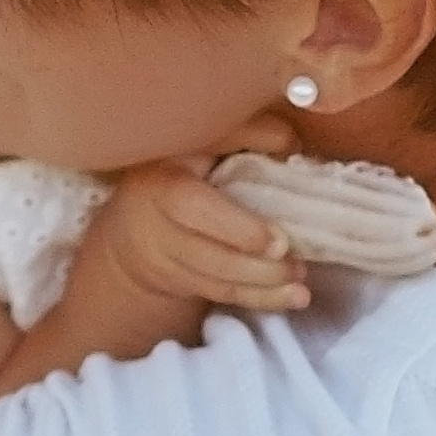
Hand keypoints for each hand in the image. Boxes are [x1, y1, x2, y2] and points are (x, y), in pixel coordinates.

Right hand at [81, 161, 312, 318]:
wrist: (135, 221)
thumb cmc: (183, 170)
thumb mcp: (204, 144)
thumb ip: (245, 136)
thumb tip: (290, 141)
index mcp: (162, 177)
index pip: (192, 205)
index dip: (236, 228)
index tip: (278, 241)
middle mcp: (153, 219)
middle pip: (205, 252)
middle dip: (255, 264)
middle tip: (297, 263)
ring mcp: (159, 255)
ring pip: (215, 278)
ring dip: (262, 285)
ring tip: (300, 286)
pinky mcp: (173, 281)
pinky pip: (219, 293)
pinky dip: (257, 298)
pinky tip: (290, 298)